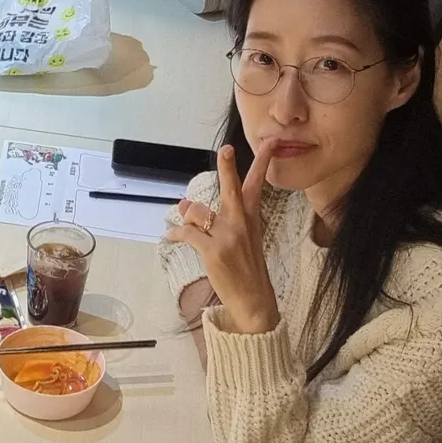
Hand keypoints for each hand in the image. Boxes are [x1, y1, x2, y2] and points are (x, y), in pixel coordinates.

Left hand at [162, 144, 278, 332]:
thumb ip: (216, 219)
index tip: (271, 143)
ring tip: (184, 220)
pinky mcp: (213, 250)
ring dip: (187, 214)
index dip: (263, 162)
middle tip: (226, 149)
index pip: (257, 184)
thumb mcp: (242, 239)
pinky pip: (187, 233)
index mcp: (251, 217)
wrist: (253, 299)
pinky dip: (175, 233)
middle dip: (228, 167)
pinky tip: (170, 235)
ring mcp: (227, 236)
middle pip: (231, 188)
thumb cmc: (246, 269)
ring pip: (197, 212)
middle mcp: (241, 222)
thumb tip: (185, 203)